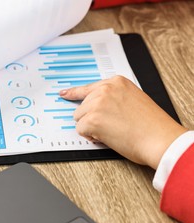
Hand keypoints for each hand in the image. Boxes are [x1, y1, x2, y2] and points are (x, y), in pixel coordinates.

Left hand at [60, 75, 187, 168]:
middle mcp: (105, 89)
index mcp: (116, 82)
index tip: (64, 94)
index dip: (74, 93)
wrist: (159, 139)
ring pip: (79, 119)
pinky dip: (90, 137)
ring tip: (112, 131)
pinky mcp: (92, 119)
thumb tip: (95, 106)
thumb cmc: (151, 125)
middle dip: (91, 119)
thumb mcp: (132, 100)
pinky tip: (107, 137)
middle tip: (111, 126)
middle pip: (82, 106)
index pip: (88, 87)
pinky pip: (80, 130)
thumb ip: (113, 98)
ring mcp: (97, 103)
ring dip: (90, 128)